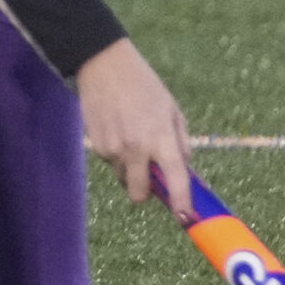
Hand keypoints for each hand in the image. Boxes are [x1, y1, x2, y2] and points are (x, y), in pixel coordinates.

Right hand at [77, 38, 194, 209]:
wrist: (105, 66)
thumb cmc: (145, 86)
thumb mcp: (172, 110)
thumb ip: (181, 143)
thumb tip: (187, 172)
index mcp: (160, 137)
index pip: (175, 179)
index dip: (182, 203)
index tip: (186, 218)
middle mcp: (136, 148)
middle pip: (140, 195)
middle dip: (148, 193)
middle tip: (153, 177)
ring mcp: (113, 149)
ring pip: (125, 179)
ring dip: (132, 171)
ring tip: (133, 138)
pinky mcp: (97, 147)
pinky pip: (112, 164)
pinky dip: (119, 157)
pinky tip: (120, 131)